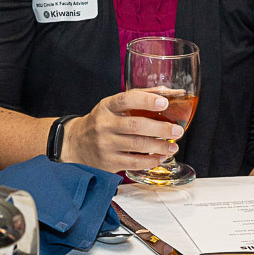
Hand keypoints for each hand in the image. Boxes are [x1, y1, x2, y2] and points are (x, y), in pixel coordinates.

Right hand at [62, 90, 184, 172]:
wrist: (76, 144)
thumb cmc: (102, 122)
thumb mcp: (113, 107)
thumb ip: (139, 98)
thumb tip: (168, 92)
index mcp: (106, 107)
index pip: (126, 100)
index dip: (146, 100)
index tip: (164, 102)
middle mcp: (104, 125)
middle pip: (135, 125)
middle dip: (160, 128)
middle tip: (177, 130)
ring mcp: (105, 144)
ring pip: (137, 145)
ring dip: (160, 146)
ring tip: (173, 146)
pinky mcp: (108, 161)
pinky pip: (134, 162)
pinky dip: (151, 160)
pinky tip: (160, 156)